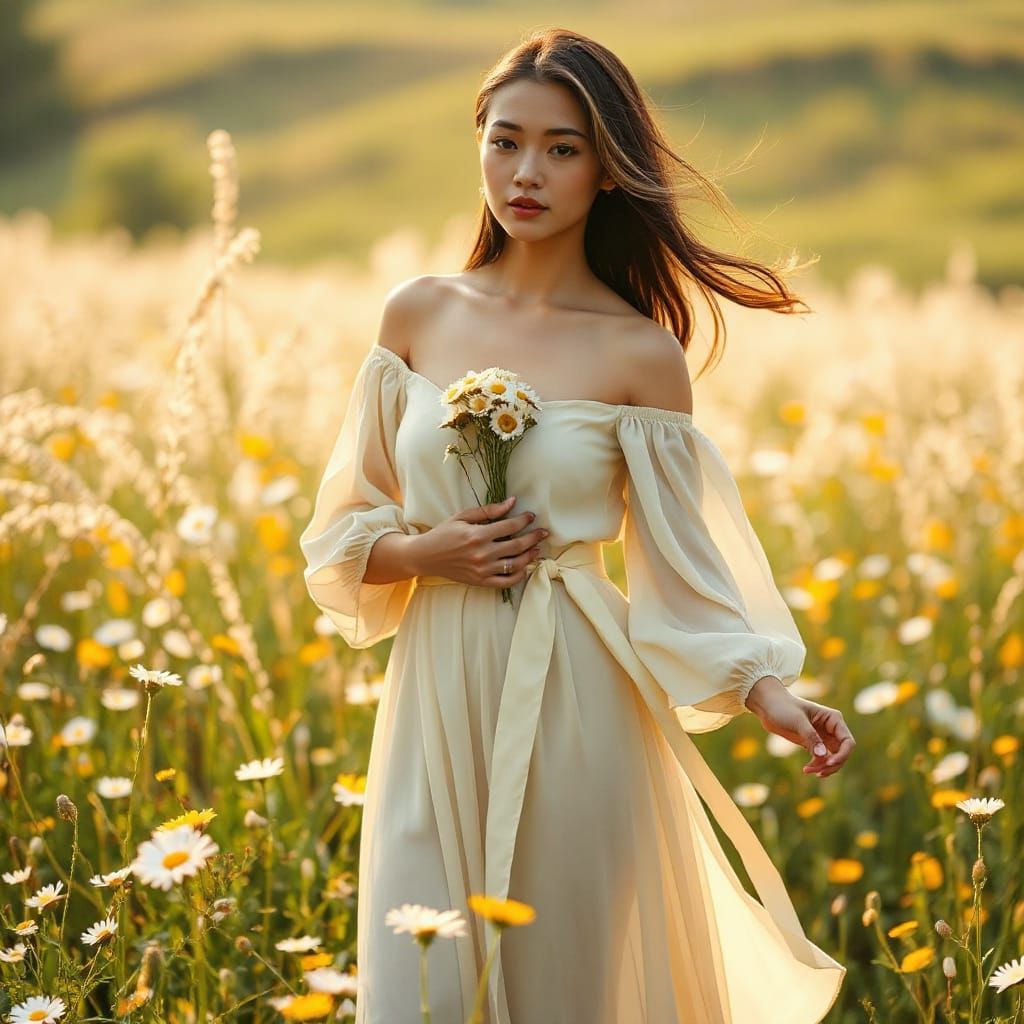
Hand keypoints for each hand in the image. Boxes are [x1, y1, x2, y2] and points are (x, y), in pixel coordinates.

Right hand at [413, 495, 548, 589]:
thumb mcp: (463, 517)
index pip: (510, 527)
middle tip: (544, 532)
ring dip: (530, 556)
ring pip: (515, 565)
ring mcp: (482, 570)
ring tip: (537, 549)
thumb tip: (512, 502)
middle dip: (533, 537)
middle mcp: (482, 554)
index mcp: (478, 535)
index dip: (524, 520)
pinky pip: (505, 582)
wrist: (426, 556)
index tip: (531, 516)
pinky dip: (518, 576)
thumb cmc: (444, 533)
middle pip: (517, 546)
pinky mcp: (480, 581)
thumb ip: (489, 510)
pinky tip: (524, 567)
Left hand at [745, 678, 854, 777]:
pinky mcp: (813, 744)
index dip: (842, 755)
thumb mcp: (797, 721)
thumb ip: (810, 737)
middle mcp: (832, 729)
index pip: (848, 742)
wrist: (767, 706)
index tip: (828, 763)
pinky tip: (807, 769)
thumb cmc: (783, 707)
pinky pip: (822, 759)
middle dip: (831, 765)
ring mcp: (823, 737)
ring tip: (808, 771)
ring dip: (824, 768)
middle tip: (816, 772)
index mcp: (833, 719)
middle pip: (842, 754)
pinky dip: (817, 766)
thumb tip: (823, 755)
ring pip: (833, 759)